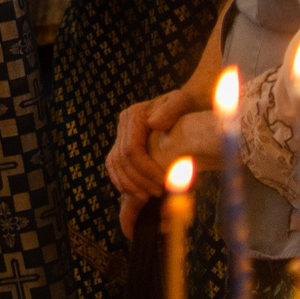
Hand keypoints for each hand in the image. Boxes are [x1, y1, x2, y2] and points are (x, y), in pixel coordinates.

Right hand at [106, 87, 203, 206]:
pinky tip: (137, 193)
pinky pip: (114, 167)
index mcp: (134, 115)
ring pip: (114, 165)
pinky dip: (122, 182)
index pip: (132, 149)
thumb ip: (170, 109)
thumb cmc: (185, 106)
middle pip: (121, 159)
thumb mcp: (181, 102)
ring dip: (129, 184)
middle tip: (158, 193)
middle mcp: (123, 124)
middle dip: (138, 180)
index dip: (145, 169)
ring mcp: (121, 135)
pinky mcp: (122, 145)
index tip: (163, 182)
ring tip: (148, 196)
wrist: (182, 106)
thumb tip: (153, 123)